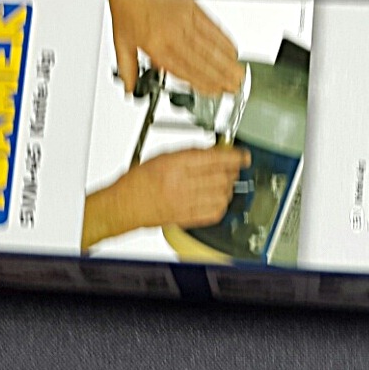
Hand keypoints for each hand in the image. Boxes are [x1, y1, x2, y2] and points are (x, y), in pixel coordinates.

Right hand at [82, 147, 250, 249]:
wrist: (125, 205)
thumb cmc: (139, 181)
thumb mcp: (163, 156)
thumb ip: (189, 153)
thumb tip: (213, 151)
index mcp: (175, 165)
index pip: (214, 159)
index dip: (234, 156)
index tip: (243, 156)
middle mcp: (181, 184)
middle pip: (221, 177)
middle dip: (232, 171)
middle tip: (233, 168)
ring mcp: (185, 203)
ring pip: (221, 195)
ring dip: (228, 188)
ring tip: (225, 184)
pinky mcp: (187, 218)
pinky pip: (214, 213)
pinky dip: (221, 205)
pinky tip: (218, 199)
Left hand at [107, 0, 244, 95]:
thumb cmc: (127, 0)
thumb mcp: (120, 38)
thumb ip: (127, 66)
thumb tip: (129, 87)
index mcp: (156, 46)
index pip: (185, 72)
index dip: (203, 85)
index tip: (214, 93)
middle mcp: (173, 36)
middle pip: (203, 62)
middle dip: (221, 78)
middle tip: (234, 89)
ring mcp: (185, 21)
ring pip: (211, 47)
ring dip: (226, 63)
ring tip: (238, 75)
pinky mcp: (192, 7)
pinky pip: (212, 27)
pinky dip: (224, 40)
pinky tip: (232, 49)